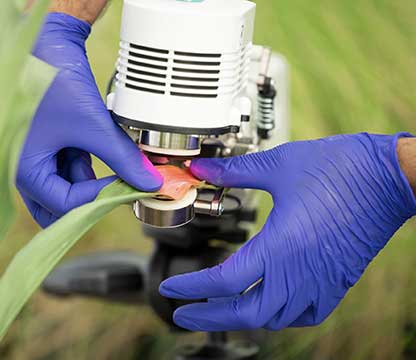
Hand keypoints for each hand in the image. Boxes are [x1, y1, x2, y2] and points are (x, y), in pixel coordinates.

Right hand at [16, 13, 161, 227]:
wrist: (48, 43)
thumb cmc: (55, 81)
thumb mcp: (93, 126)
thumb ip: (122, 158)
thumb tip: (151, 182)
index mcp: (25, 169)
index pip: (65, 204)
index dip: (101, 198)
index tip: (129, 188)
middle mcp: (26, 169)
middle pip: (58, 206)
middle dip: (91, 202)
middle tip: (120, 193)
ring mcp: (37, 158)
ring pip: (68, 188)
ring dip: (94, 183)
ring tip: (122, 170)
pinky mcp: (50, 147)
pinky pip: (70, 169)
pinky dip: (90, 169)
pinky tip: (108, 158)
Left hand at [160, 133, 415, 330]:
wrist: (391, 177)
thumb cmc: (340, 168)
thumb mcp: (280, 164)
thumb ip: (234, 171)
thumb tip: (199, 169)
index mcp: (281, 246)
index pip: (224, 281)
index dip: (192, 289)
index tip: (170, 290)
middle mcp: (299, 272)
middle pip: (246, 313)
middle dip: (209, 317)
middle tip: (182, 315)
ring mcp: (320, 281)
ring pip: (273, 318)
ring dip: (240, 318)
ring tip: (218, 310)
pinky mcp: (337, 282)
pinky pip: (303, 314)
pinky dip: (278, 316)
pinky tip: (267, 305)